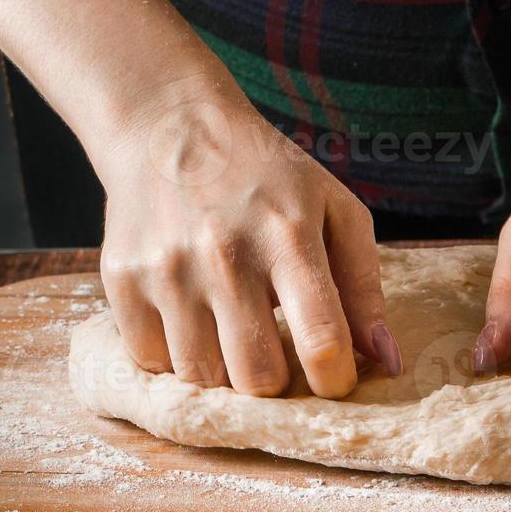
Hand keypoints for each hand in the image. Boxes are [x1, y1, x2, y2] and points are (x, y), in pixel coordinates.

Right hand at [95, 89, 401, 397]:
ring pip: (204, 378)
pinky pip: (153, 362)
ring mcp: (168, 269)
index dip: (336, 381)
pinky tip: (193, 321)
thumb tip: (387, 361)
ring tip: (236, 334)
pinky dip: (177, 357)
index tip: (336, 382)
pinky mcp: (123, 280)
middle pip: (258, 377)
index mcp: (290, 236)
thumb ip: (365, 287)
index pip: (322, 340)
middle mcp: (226, 255)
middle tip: (281, 359)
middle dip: (279, 384)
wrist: (171, 127)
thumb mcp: (335, 210)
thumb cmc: (268, 177)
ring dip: (226, 372)